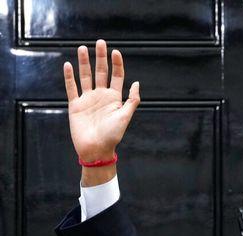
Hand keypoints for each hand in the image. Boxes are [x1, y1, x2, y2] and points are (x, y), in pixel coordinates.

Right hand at [63, 39, 139, 161]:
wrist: (96, 150)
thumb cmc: (113, 135)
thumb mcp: (125, 116)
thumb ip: (132, 100)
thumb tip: (137, 83)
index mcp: (114, 98)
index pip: (117, 76)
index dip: (116, 64)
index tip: (115, 52)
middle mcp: (101, 95)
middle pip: (100, 72)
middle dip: (100, 57)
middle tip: (100, 42)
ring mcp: (88, 99)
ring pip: (85, 76)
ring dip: (84, 62)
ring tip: (82, 48)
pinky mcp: (75, 105)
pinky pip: (71, 88)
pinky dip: (69, 77)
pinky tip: (68, 65)